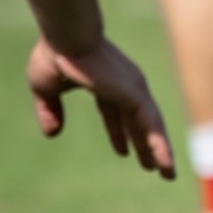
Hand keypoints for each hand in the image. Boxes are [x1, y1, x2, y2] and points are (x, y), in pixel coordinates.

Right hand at [27, 37, 175, 178]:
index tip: (123, 151)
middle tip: (153, 167)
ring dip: (159, 151)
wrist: (67, 38)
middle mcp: (125, 86)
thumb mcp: (45, 88)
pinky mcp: (136, 95)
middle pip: (139, 123)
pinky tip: (165, 162)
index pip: (116, 113)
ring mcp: (134, 90)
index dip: (119, 133)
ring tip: (167, 174)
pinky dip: (160, 145)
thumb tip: (52, 134)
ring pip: (151, 127)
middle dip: (145, 145)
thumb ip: (49, 110)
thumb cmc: (55, 55)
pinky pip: (152, 126)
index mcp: (105, 82)